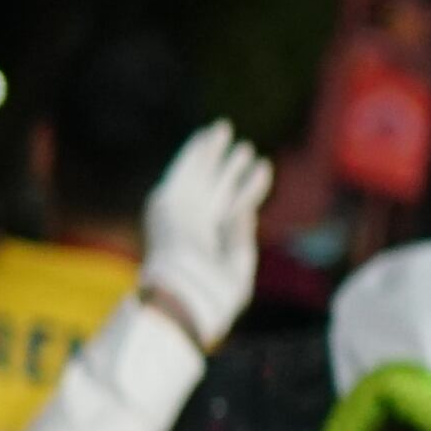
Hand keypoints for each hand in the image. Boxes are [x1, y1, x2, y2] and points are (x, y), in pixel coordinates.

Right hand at [139, 122, 272, 352]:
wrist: (180, 300)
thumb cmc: (213, 299)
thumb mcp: (239, 271)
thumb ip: (241, 238)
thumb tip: (244, 209)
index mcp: (212, 248)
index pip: (234, 210)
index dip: (249, 188)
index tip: (263, 167)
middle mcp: (196, 230)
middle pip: (216, 190)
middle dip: (230, 168)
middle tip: (245, 147)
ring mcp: (181, 217)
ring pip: (200, 177)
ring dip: (212, 153)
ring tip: (225, 129)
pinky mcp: (167, 206)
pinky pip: (185, 173)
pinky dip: (195, 154)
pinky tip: (206, 137)